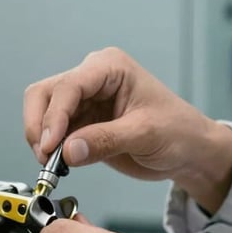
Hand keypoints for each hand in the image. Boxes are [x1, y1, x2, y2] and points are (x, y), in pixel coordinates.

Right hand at [24, 47, 231, 215]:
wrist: (190, 152)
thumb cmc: (179, 132)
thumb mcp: (145, 135)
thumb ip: (105, 141)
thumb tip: (67, 150)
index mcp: (110, 67)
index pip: (68, 86)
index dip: (54, 116)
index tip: (50, 146)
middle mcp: (92, 78)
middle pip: (45, 94)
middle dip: (40, 125)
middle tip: (45, 156)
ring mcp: (85, 100)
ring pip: (43, 113)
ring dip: (41, 139)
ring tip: (53, 165)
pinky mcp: (81, 122)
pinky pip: (53, 133)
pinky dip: (50, 149)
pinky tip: (59, 165)